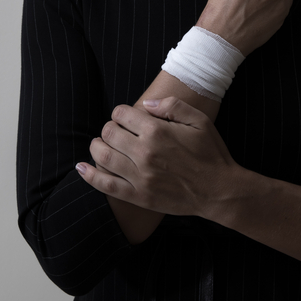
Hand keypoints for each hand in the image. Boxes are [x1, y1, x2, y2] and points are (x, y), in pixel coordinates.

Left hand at [78, 97, 237, 217]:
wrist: (219, 190)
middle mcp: (145, 152)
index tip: (126, 117)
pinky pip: (106, 185)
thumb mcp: (199, 120)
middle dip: (109, 128)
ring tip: (100, 145)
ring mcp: (139, 176)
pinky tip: (81, 167)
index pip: (121, 114)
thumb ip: (172, 106)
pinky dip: (90, 175)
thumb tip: (145, 104)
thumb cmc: (211, 153)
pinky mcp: (138, 196)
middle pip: (109, 133)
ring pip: (103, 156)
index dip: (120, 113)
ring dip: (97, 146)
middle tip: (116, 131)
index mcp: (157, 131)